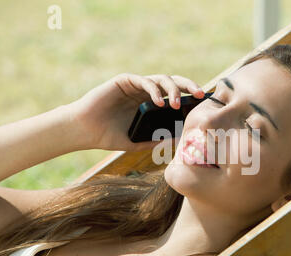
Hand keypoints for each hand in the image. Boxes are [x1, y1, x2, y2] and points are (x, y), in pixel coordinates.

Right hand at [63, 73, 204, 151]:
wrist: (85, 130)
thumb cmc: (110, 136)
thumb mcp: (139, 141)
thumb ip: (158, 139)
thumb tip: (181, 140)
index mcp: (152, 104)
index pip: (177, 96)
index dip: (191, 98)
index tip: (205, 105)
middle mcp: (147, 92)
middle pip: (174, 83)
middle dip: (189, 87)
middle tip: (201, 95)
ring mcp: (136, 85)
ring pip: (162, 79)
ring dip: (173, 90)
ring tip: (177, 104)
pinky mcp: (125, 80)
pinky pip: (144, 80)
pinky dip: (154, 90)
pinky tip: (160, 102)